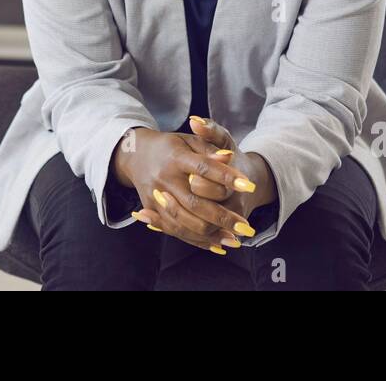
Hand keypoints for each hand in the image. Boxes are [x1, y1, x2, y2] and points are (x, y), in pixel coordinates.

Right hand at [111, 123, 256, 253]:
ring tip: (234, 239)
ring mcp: (156, 196)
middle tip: (245, 226)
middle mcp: (164, 178)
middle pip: (194, 203)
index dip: (226, 177)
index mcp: (176, 157)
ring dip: (211, 234)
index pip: (203, 168)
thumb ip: (210, 148)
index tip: (248, 185)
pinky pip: (175, 230)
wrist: (137, 154)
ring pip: (185, 222)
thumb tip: (228, 158)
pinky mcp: (152, 209)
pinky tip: (216, 244)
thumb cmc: (171, 146)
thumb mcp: (190, 140)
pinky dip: (196, 240)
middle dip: (222, 217)